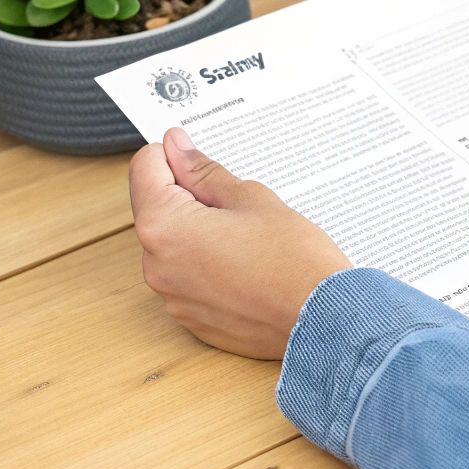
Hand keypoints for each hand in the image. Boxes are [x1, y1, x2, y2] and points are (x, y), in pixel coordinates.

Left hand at [128, 127, 351, 358]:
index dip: (174, 156)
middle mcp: (156, 265)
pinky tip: (247, 267)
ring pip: (174, 245)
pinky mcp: (190, 318)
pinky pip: (188, 279)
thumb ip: (204, 172)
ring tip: (248, 239)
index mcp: (164, 226)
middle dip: (189, 197)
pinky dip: (208, 266)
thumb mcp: (251, 199)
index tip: (199, 158)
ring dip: (199, 233)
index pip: (145, 168)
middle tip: (237, 202)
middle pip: (158, 209)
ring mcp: (172, 297)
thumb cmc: (293, 259)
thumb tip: (176, 148)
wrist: (323, 321)